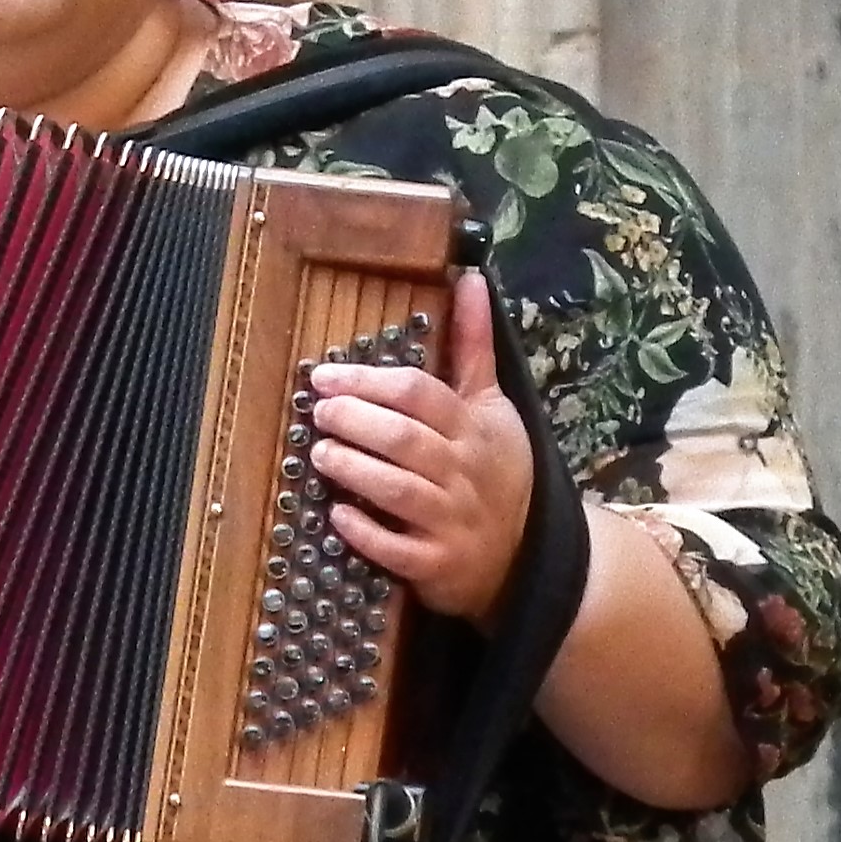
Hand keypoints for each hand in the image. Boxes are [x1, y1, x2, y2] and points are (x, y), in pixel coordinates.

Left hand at [307, 272, 535, 626]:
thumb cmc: (493, 469)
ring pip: (399, 491)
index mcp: (472, 428)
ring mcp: (451, 521)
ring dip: (354, 470)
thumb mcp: (491, 404)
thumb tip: (472, 277)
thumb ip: (473, 344)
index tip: (325, 375)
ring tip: (320, 454)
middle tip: (319, 412)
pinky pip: (399, 550)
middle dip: (356, 421)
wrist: (521, 554)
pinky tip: (337, 516)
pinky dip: (366, 533)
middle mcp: (463, 472)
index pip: (419, 395)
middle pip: (405, 438)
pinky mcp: (437, 564)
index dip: (369, 382)